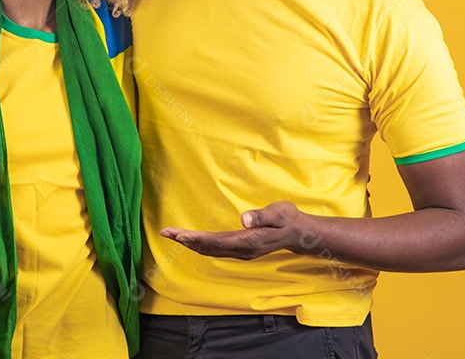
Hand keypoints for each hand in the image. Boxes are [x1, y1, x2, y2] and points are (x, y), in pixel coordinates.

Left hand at [160, 201, 302, 260]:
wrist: (298, 232)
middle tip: (166, 232)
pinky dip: (200, 245)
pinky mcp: (240, 249)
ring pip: (210, 250)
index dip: (198, 239)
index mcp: (249, 241)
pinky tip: (190, 241)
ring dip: (190, 243)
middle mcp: (242, 250)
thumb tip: (244, 219)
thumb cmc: (287, 218)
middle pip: (209, 247)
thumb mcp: (278, 212)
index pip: (218, 242)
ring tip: (171, 235)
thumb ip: (261, 216)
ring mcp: (241, 252)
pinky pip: (215, 249)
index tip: (181, 235)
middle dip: (187, 240)